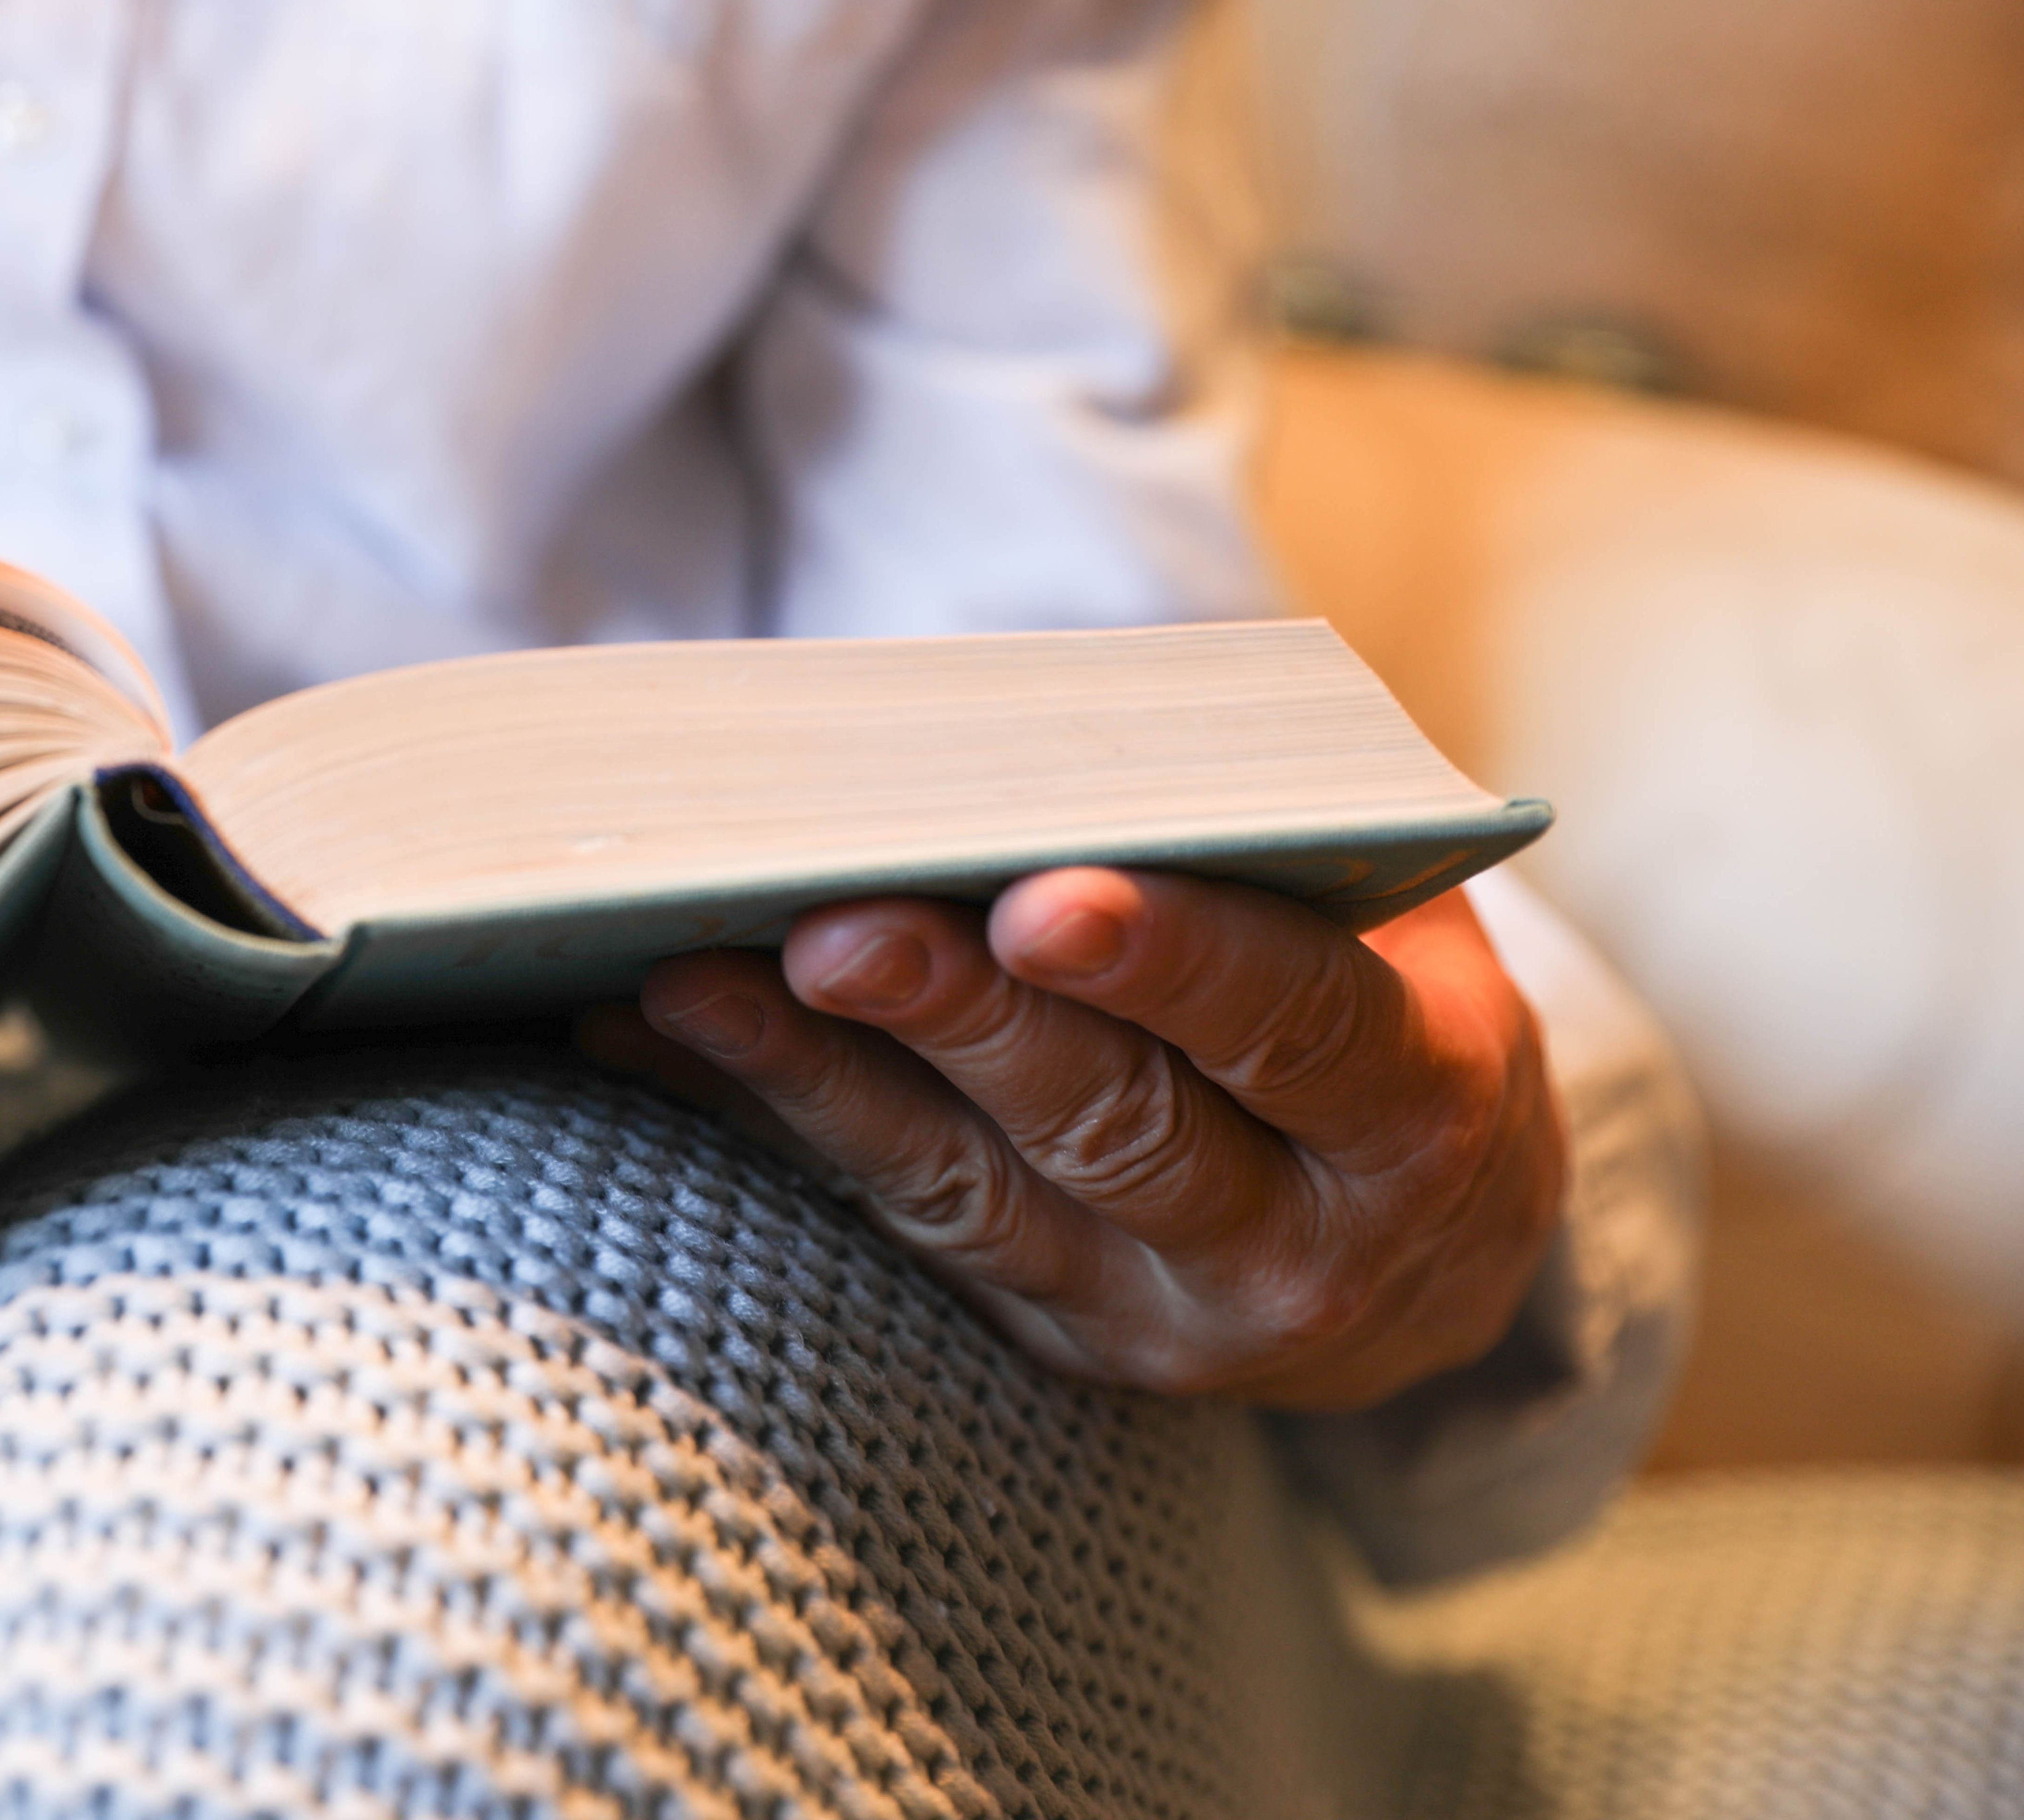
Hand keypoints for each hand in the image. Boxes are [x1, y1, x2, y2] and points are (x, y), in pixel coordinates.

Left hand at [575, 870, 1564, 1410]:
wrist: (1433, 1244)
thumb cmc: (1387, 1001)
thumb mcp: (1390, 925)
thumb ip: (1259, 853)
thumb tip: (1029, 751)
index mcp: (1411, 1112)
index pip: (1289, 1026)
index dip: (1166, 964)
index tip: (1038, 904)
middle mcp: (1290, 1247)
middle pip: (1105, 1124)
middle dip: (952, 1021)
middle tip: (825, 935)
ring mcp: (1150, 1314)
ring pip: (964, 1193)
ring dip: (810, 1081)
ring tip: (687, 984)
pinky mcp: (1041, 1334)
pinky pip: (889, 1222)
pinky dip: (767, 1123)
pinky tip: (652, 1042)